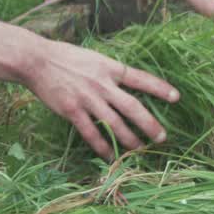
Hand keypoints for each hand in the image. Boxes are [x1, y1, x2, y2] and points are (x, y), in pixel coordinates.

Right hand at [22, 40, 179, 159]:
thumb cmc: (65, 57)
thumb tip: (126, 82)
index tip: (176, 97)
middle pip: (133, 107)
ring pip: (115, 124)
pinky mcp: (72, 111)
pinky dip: (103, 147)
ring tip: (141, 150)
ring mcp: (88, 99)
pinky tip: (111, 157)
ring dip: (130, 140)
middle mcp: (102, 84)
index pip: (140, 78)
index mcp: (110, 68)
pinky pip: (92, 133)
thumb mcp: (93, 58)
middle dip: (150, 124)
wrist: (36, 60)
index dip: (159, 88)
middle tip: (162, 137)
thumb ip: (109, 71)